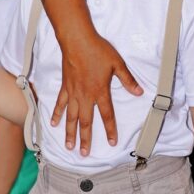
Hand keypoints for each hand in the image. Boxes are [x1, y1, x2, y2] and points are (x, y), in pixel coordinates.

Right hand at [51, 34, 142, 154]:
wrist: (77, 40)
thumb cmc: (98, 50)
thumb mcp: (118, 64)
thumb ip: (128, 80)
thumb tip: (139, 92)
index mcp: (100, 92)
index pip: (107, 115)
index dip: (110, 130)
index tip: (112, 142)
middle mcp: (85, 96)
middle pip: (86, 122)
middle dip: (86, 139)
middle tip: (84, 153)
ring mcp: (73, 92)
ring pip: (71, 117)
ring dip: (70, 132)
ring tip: (69, 145)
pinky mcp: (65, 86)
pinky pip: (60, 103)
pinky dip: (57, 114)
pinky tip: (54, 124)